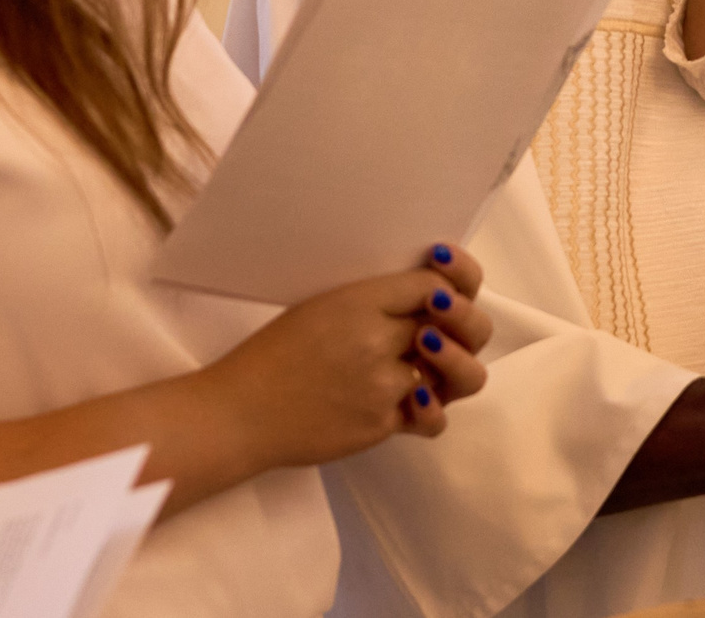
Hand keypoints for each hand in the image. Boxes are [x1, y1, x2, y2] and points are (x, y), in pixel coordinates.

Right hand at [204, 245, 492, 466]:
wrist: (240, 414)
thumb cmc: (274, 355)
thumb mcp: (323, 307)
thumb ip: (377, 301)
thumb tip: (431, 298)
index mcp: (360, 301)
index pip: (433, 282)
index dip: (449, 280)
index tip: (442, 287)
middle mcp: (378, 340)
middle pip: (460, 322)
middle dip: (464, 321)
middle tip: (444, 328)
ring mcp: (384, 386)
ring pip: (459, 373)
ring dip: (454, 367)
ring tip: (431, 366)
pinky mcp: (382, 424)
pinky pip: (432, 418)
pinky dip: (427, 411)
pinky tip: (412, 403)